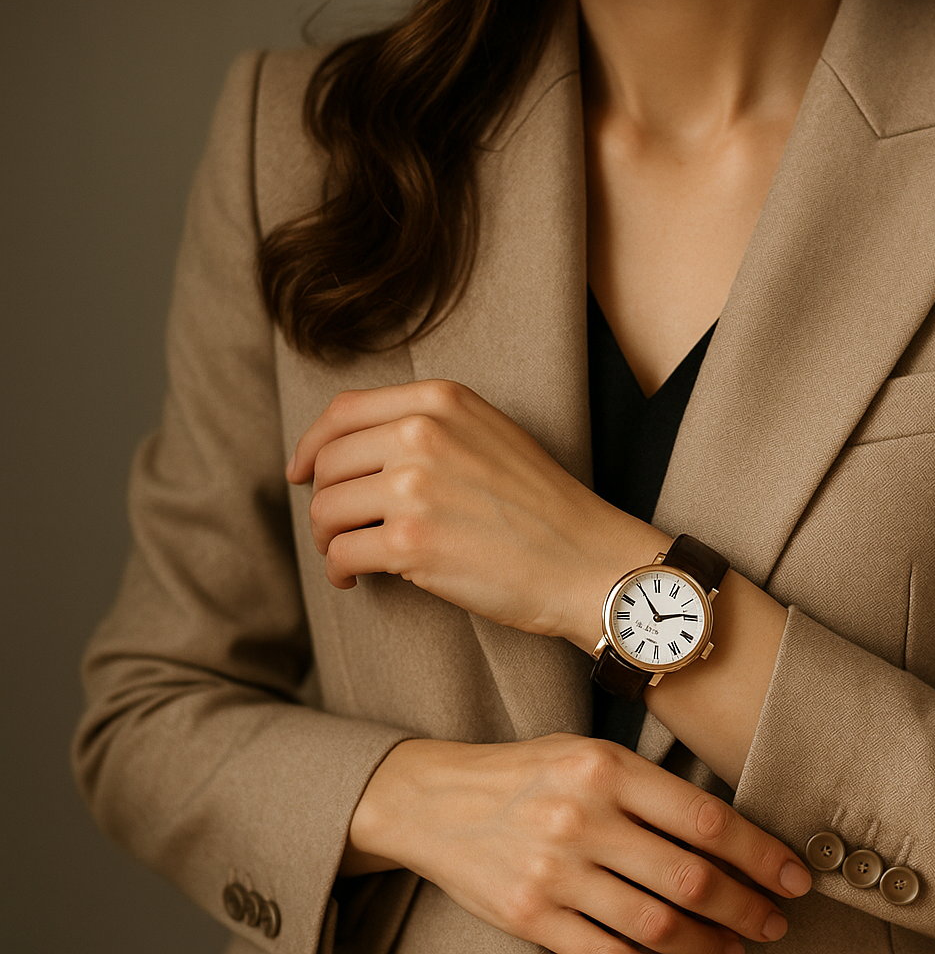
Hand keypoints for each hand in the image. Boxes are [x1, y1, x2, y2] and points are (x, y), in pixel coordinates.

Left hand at [287, 380, 661, 644]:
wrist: (586, 559)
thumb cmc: (542, 506)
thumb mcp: (489, 435)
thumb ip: (428, 426)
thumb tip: (348, 450)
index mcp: (442, 401)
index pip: (344, 411)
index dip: (312, 444)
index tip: (303, 472)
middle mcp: (423, 433)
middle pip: (328, 463)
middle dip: (324, 500)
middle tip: (340, 529)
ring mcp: (415, 487)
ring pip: (325, 509)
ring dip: (328, 539)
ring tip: (349, 555)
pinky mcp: (411, 543)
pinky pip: (341, 553)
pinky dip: (340, 570)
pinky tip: (356, 578)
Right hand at [345, 734, 810, 952]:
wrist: (430, 801)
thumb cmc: (524, 775)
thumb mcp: (587, 754)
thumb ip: (649, 788)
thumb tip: (726, 834)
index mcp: (606, 768)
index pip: (704, 818)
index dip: (759, 853)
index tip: (792, 875)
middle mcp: (584, 818)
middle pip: (690, 877)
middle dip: (747, 906)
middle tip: (776, 920)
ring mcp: (555, 871)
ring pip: (656, 925)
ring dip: (708, 943)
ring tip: (736, 945)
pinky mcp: (531, 916)